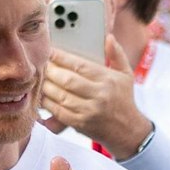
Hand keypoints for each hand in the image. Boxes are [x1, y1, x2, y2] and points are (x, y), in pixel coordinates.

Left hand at [42, 38, 152, 159]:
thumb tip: (109, 37)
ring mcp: (89, 111)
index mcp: (108, 80)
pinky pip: (58, 112)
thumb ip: (117, 55)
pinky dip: (48, 104)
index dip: (62, 57)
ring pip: (60, 96)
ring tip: (41, 80)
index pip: (80, 65)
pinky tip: (43, 97)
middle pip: (67, 80)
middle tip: (43, 66)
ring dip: (47, 87)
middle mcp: (99, 95)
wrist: (128, 131)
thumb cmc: (124, 100)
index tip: (51, 52)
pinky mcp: (80, 124)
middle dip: (51, 71)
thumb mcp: (126, 75)